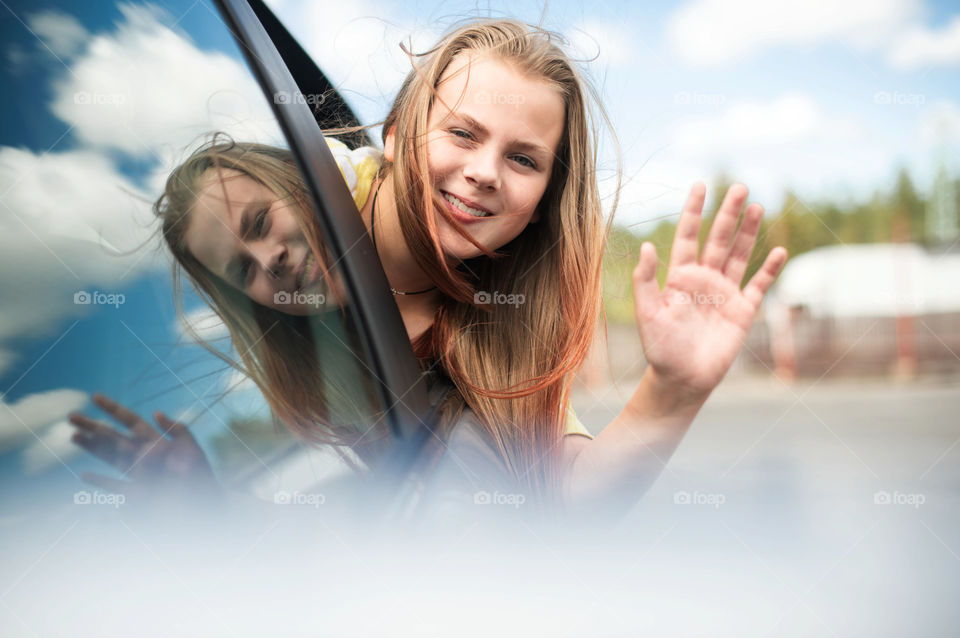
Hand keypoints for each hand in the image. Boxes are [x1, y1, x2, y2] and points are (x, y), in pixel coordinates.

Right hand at [68, 393, 220, 502]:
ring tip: (73, 436)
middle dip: (93, 427)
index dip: (112, 409)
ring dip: (92, 448)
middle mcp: (143, 456)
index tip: (94, 396)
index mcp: (156, 442)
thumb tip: (155, 413)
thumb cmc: (202, 477)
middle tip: (71, 416)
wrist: (208, 505)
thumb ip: (176, 430)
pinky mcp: (137, 495)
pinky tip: (85, 476)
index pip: (130, 421)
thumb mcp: (192, 450)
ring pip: (109, 458)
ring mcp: (138, 475)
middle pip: (113, 438)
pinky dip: (100, 482)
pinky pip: (114, 487)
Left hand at [632, 183, 786, 395]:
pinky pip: (759, 286)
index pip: (687, 235)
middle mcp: (704, 279)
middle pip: (718, 239)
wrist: (682, 379)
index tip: (700, 185)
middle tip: (739, 186)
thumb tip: (647, 246)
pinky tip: (779, 251)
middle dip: (727, 213)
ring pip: (739, 255)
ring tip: (756, 206)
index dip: (693, 211)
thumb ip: (646, 281)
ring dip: (748, 232)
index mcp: (680, 276)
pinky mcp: (743, 311)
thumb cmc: (660, 348)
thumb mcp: (647, 314)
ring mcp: (725, 293)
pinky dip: (769, 270)